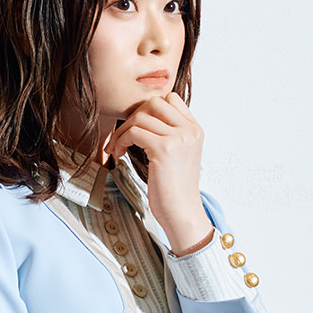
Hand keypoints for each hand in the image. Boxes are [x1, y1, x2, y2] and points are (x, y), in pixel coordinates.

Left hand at [103, 92, 212, 253]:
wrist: (182, 213)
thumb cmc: (174, 189)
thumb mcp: (177, 155)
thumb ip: (167, 135)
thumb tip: (141, 118)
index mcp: (195, 129)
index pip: (170, 99)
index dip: (148, 109)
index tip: (136, 128)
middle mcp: (190, 130)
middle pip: (154, 102)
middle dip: (133, 116)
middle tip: (123, 136)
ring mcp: (179, 138)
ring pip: (141, 116)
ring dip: (122, 130)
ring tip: (118, 148)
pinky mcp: (165, 149)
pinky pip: (134, 132)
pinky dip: (121, 140)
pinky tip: (119, 154)